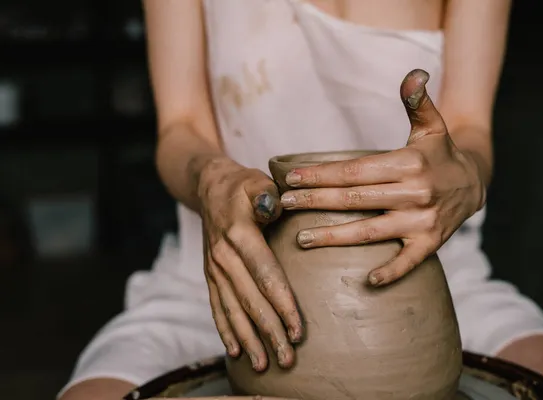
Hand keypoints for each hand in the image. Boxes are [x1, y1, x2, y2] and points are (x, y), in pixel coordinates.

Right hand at [197, 157, 302, 370]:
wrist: (208, 186)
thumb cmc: (243, 184)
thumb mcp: (257, 180)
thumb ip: (266, 193)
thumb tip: (275, 206)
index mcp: (239, 234)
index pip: (265, 275)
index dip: (282, 304)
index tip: (298, 330)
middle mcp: (223, 256)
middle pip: (250, 301)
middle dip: (269, 332)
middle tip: (288, 360)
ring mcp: (214, 268)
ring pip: (232, 310)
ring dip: (248, 339)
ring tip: (264, 365)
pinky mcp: (210, 274)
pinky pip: (216, 306)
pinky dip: (225, 330)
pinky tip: (236, 351)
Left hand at [279, 69, 485, 285]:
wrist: (475, 185)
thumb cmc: (439, 155)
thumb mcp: (431, 126)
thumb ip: (417, 102)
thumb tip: (413, 75)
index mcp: (408, 164)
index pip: (355, 171)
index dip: (321, 174)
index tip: (291, 178)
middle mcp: (415, 193)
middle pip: (354, 200)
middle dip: (315, 202)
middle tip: (283, 205)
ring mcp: (423, 222)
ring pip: (370, 232)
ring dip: (333, 237)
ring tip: (301, 238)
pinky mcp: (431, 244)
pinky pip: (408, 262)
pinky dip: (390, 272)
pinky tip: (367, 281)